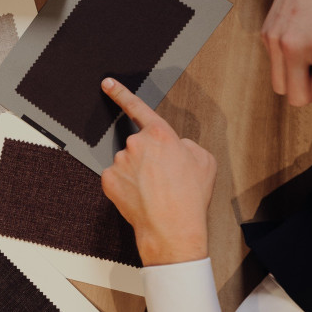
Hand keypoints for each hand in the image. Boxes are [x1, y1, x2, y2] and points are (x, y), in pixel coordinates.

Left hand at [100, 78, 216, 265]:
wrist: (172, 228)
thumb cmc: (190, 197)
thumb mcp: (205, 161)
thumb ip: (187, 145)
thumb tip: (177, 146)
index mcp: (160, 135)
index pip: (137, 108)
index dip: (120, 93)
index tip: (107, 83)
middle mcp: (136, 144)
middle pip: (138, 145)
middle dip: (148, 158)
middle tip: (163, 179)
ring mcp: (120, 162)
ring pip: (127, 163)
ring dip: (137, 173)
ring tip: (155, 192)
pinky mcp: (108, 179)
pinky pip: (117, 178)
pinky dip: (126, 186)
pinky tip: (140, 197)